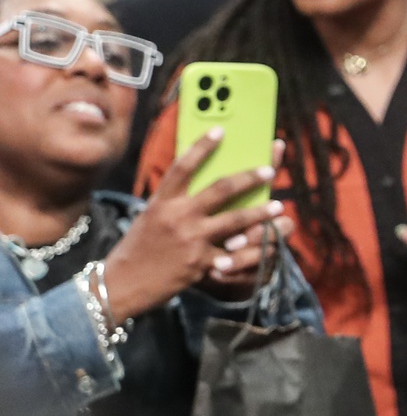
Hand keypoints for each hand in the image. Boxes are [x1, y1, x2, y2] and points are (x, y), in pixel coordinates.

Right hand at [104, 130, 286, 318]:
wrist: (120, 285)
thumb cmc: (137, 250)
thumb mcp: (150, 219)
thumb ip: (172, 204)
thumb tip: (198, 187)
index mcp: (161, 202)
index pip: (183, 167)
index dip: (202, 147)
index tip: (220, 130)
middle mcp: (177, 216)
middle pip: (221, 189)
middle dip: (249, 178)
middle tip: (270, 170)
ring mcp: (191, 239)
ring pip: (236, 219)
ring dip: (261, 212)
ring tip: (278, 206)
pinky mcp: (201, 263)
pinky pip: (235, 254)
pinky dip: (253, 250)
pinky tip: (270, 245)